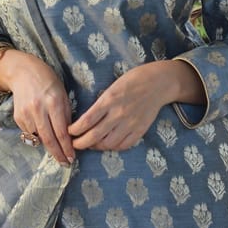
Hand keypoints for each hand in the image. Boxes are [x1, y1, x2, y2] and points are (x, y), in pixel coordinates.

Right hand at [0, 49, 74, 164]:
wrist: (23, 72)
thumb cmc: (48, 81)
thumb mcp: (62, 94)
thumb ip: (66, 114)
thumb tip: (70, 136)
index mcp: (53, 102)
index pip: (61, 131)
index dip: (67, 147)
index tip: (72, 158)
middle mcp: (38, 109)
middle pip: (48, 139)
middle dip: (58, 154)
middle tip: (64, 163)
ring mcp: (26, 113)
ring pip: (38, 138)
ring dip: (48, 145)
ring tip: (56, 149)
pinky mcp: (18, 116)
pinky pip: (29, 132)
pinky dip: (37, 135)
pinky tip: (42, 131)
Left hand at [68, 60, 203, 150]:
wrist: (159, 82)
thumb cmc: (133, 80)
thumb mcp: (113, 87)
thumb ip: (101, 103)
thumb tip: (87, 119)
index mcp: (109, 100)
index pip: (87, 120)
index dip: (75, 130)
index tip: (69, 132)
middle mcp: (118, 114)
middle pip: (95, 136)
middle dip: (81, 143)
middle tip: (74, 144)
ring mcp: (130, 123)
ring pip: (108, 144)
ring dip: (96, 146)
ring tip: (90, 144)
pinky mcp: (140, 130)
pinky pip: (124, 145)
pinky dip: (113, 147)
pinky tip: (107, 144)